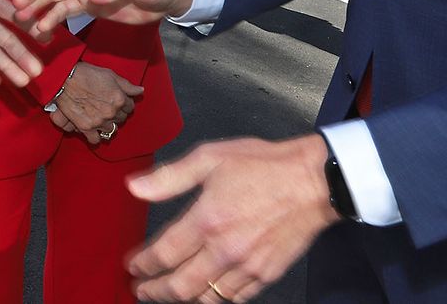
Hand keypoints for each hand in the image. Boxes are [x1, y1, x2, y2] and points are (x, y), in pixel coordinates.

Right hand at [54, 62, 143, 143]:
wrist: (65, 78)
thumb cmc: (87, 73)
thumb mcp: (110, 75)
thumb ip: (127, 85)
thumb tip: (140, 91)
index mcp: (119, 99)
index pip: (130, 107)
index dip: (124, 103)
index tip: (118, 101)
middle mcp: (111, 112)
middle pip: (122, 118)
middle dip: (117, 113)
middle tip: (108, 107)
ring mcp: (99, 121)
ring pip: (111, 129)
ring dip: (108, 123)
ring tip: (101, 116)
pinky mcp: (86, 127)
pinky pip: (96, 140)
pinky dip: (96, 136)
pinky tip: (94, 129)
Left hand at [127, 134, 336, 302]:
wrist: (313, 181)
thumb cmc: (263, 165)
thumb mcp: (210, 158)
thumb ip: (170, 177)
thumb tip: (134, 187)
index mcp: (206, 220)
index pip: (163, 254)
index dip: (143, 264)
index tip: (133, 266)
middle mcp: (224, 249)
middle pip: (180, 286)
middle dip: (155, 291)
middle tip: (142, 290)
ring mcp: (247, 266)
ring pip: (206, 299)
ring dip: (182, 300)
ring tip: (169, 294)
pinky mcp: (266, 274)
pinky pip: (234, 298)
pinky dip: (214, 300)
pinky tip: (206, 294)